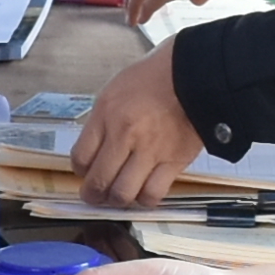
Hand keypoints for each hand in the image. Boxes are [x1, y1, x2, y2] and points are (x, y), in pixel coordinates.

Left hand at [71, 47, 212, 206]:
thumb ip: (102, 122)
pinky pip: (153, 194)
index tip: (85, 172)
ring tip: (119, 196)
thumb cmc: (155, 78)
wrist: (195, 73)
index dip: (80, 171)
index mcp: (107, 114)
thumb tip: (93, 151)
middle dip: (93, 194)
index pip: (80, 158)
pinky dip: (145, 199)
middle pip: (98, 181)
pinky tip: (143, 192)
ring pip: (123, 194)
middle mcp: (125, 134)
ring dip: (117, 201)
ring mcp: (150, 150)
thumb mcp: (116, 91)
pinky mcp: (174, 161)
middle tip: (95, 195)